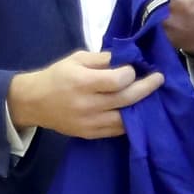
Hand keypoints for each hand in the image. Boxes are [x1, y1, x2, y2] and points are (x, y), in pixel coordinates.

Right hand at [8, 49, 163, 138]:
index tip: (134, 68)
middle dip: (146, 88)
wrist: (34, 102)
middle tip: (159, 79)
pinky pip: (117, 131)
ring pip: (125, 119)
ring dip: (142, 107)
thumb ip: (102, 59)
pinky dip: (130, 122)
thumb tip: (127, 58)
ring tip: (151, 96)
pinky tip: (137, 111)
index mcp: (82, 82)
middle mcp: (87, 104)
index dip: (130, 73)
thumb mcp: (76, 59)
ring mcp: (90, 122)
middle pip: (126, 99)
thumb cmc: (57, 76)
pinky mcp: (91, 134)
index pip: (116, 81)